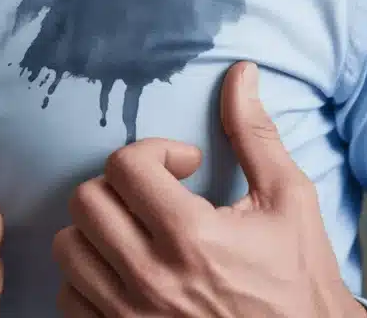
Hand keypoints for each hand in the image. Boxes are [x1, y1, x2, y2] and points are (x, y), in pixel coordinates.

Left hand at [53, 62, 366, 317]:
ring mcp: (129, 316)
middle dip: (120, 185)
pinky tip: (126, 271)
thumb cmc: (298, 281)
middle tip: (155, 194)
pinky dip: (89, 279)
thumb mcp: (289, 200)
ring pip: (68, 249)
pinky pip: (69, 299)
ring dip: (98, 230)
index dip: (153, 151)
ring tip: (137, 231)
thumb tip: (240, 72)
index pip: (124, 165)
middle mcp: (151, 279)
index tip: (182, 166)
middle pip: (86, 202)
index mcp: (192, 237)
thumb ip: (255, 134)